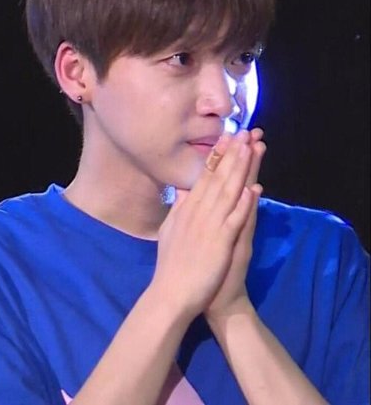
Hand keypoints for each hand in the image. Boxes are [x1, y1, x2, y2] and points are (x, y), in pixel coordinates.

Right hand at [149, 130, 257, 321]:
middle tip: (245, 132)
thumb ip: (178, 208)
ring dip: (240, 169)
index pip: (204, 176)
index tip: (227, 137)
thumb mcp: (170, 229)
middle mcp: (197, 212)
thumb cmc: (171, 264)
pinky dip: (244, 204)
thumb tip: (182, 188)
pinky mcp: (220, 242)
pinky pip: (234, 219)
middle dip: (233, 154)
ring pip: (227, 192)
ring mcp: (209, 226)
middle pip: (218, 177)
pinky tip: (255, 189)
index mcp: (187, 208)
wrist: (171, 293)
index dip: (217, 155)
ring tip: (251, 149)